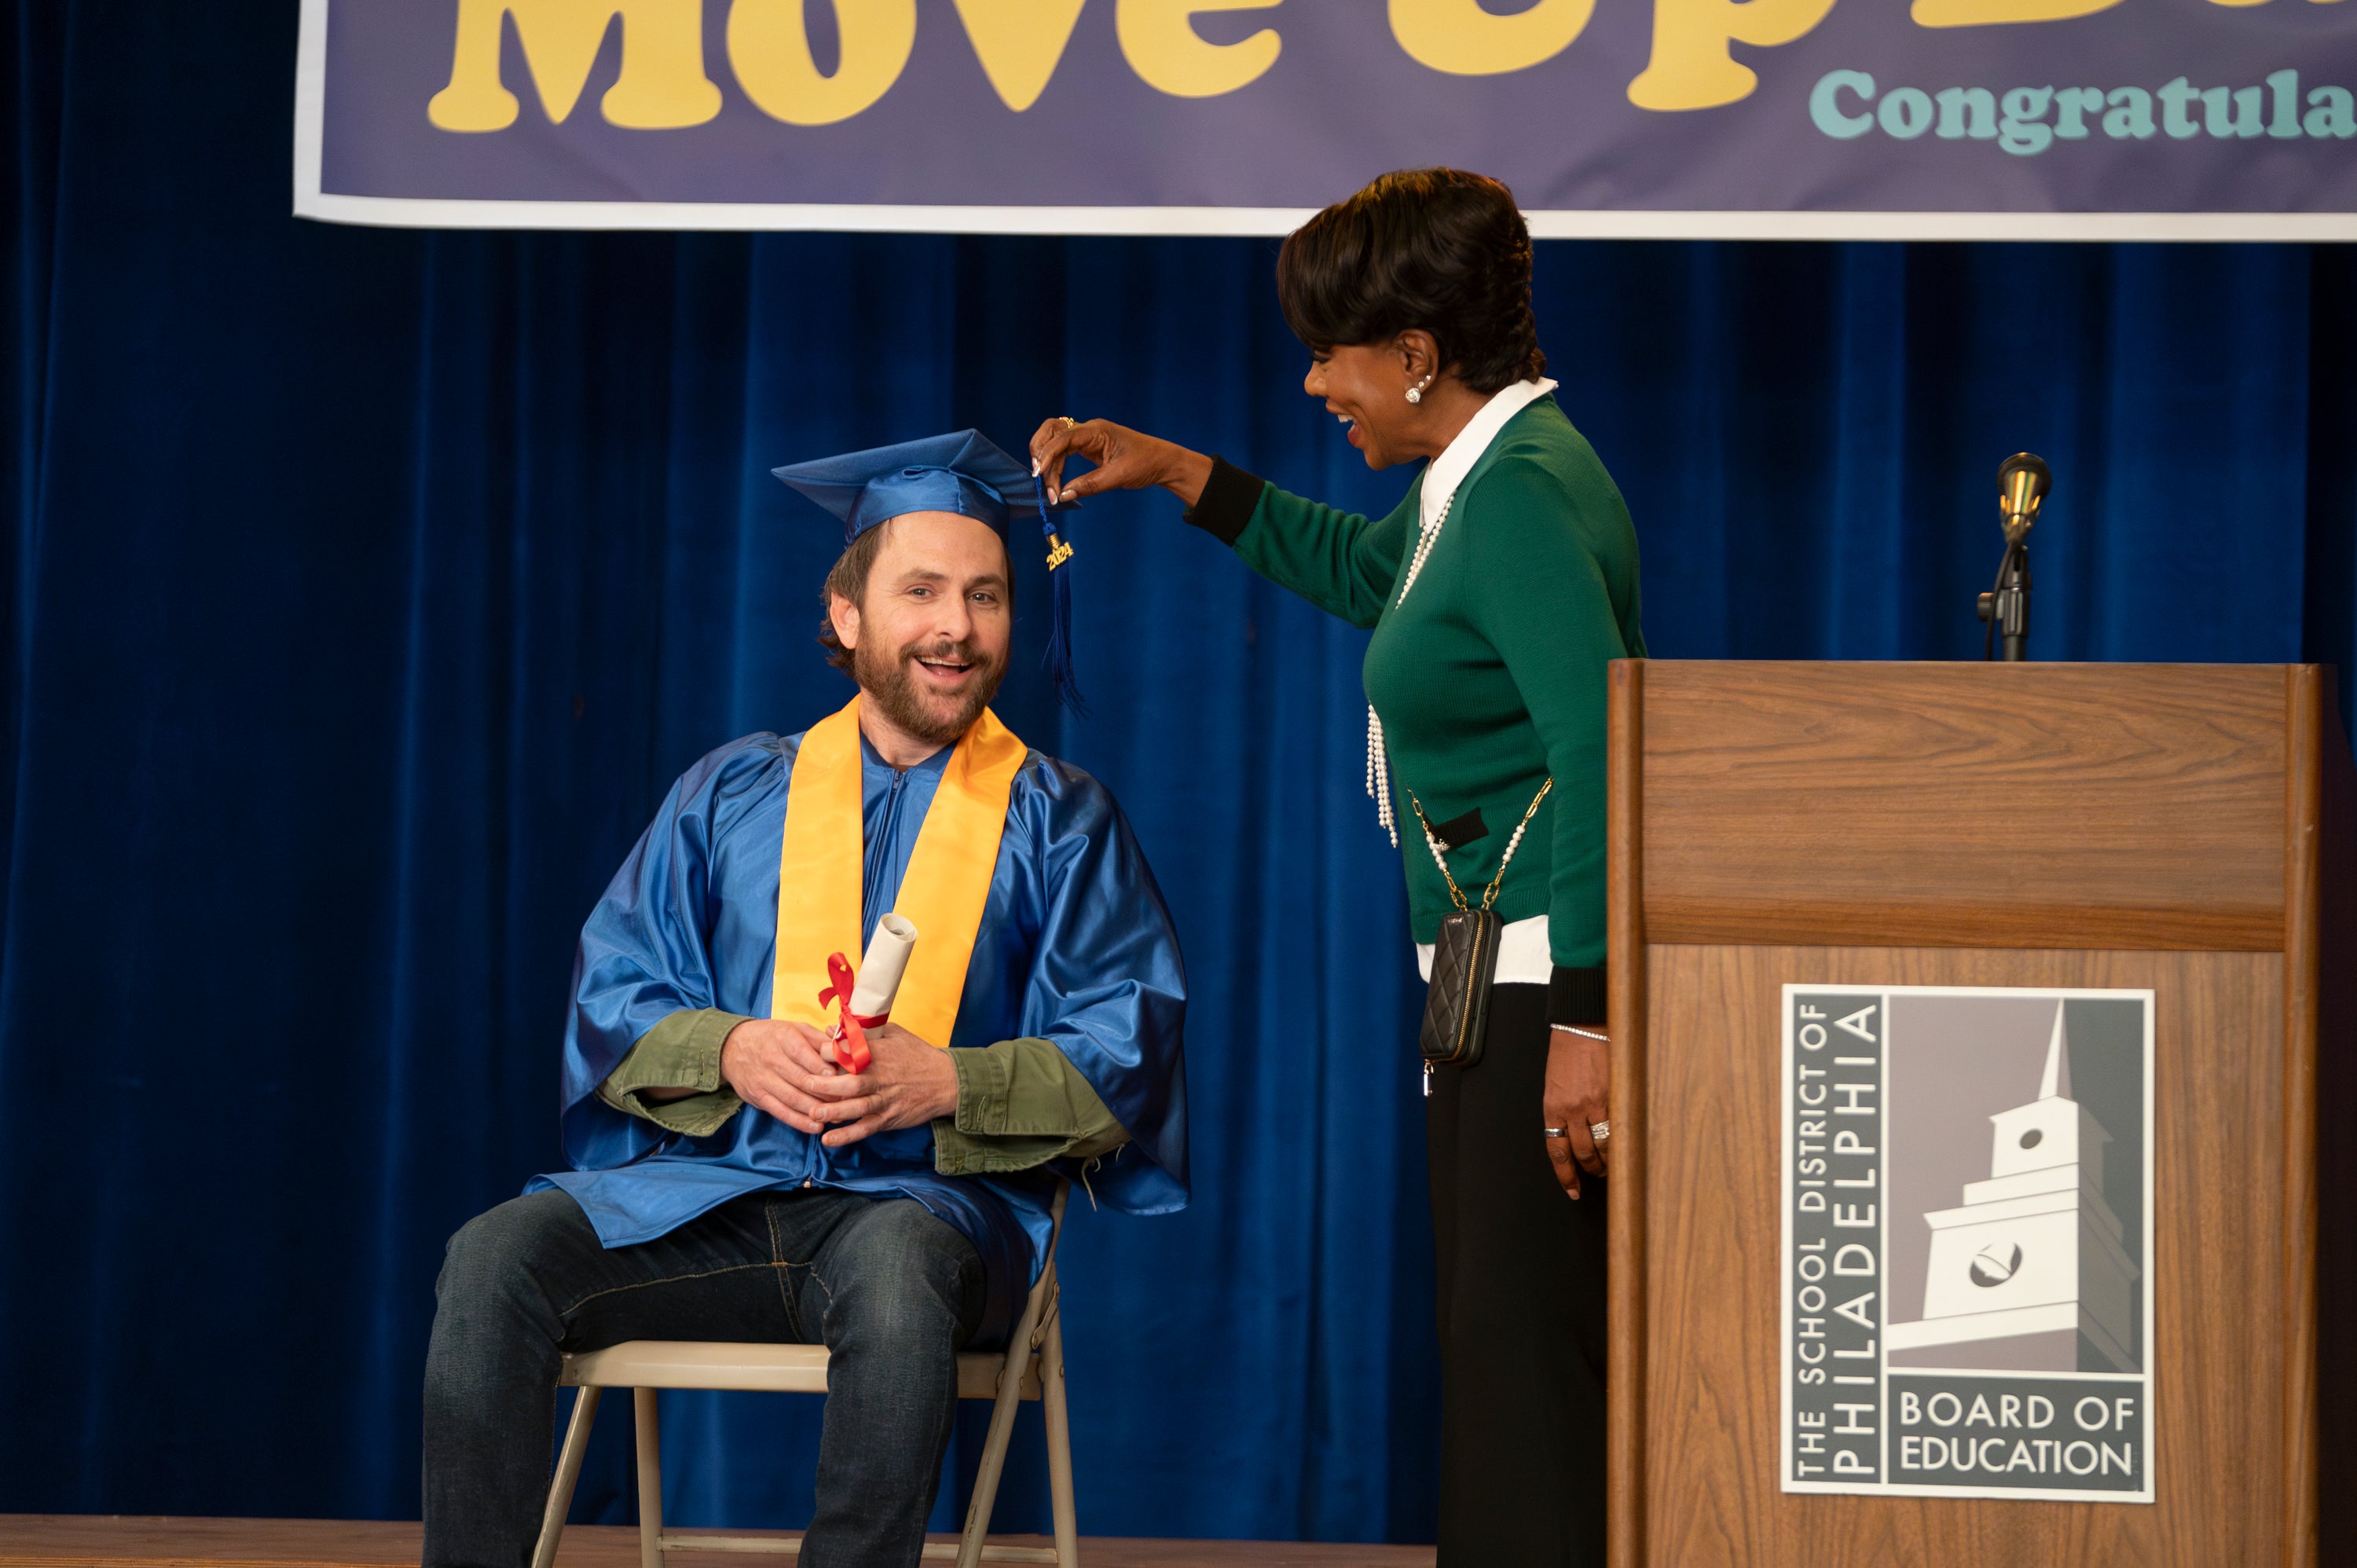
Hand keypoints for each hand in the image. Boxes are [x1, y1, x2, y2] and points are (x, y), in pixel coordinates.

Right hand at [718, 1018, 858, 1135]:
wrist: (731, 1046)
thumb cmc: (771, 1036)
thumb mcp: (794, 1028)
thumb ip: (818, 1039)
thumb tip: (843, 1050)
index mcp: (783, 1038)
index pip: (804, 1055)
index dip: (822, 1068)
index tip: (839, 1077)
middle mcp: (771, 1059)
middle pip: (801, 1079)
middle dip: (825, 1092)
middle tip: (846, 1101)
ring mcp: (763, 1080)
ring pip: (792, 1098)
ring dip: (815, 1109)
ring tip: (835, 1116)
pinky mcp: (758, 1097)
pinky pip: (780, 1112)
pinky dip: (799, 1121)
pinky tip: (815, 1127)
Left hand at [795, 1023, 960, 1149]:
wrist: (946, 1081)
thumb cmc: (918, 1054)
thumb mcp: (893, 1034)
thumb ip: (861, 1032)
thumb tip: (830, 1029)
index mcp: (880, 1054)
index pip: (849, 1052)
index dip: (829, 1053)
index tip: (813, 1054)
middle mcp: (880, 1078)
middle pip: (850, 1083)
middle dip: (825, 1085)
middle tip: (806, 1085)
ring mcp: (885, 1100)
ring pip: (856, 1107)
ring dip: (833, 1112)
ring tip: (812, 1113)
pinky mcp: (889, 1118)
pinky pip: (865, 1128)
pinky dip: (847, 1136)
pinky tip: (829, 1140)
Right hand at [1028, 417, 1212, 507]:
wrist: (1162, 462)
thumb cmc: (1145, 464)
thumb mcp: (1118, 476)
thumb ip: (1089, 485)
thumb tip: (1063, 495)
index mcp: (1096, 430)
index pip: (1063, 437)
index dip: (1047, 455)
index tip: (1039, 474)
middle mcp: (1088, 430)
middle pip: (1052, 431)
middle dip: (1041, 451)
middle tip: (1038, 476)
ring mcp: (1087, 438)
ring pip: (1055, 441)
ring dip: (1047, 461)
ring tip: (1049, 487)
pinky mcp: (1088, 447)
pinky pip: (1064, 451)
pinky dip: (1056, 465)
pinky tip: (1055, 482)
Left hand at [1544, 1026, 1610, 1199]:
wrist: (1582, 1027)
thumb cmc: (1567, 1052)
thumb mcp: (1554, 1084)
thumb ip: (1561, 1110)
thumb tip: (1572, 1134)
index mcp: (1552, 1107)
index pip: (1557, 1151)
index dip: (1565, 1175)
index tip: (1571, 1189)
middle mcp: (1571, 1109)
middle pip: (1581, 1153)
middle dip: (1589, 1170)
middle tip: (1595, 1175)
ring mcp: (1594, 1104)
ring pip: (1602, 1145)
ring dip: (1607, 1161)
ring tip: (1611, 1166)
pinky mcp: (1613, 1096)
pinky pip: (1618, 1128)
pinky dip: (1621, 1142)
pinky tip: (1625, 1149)